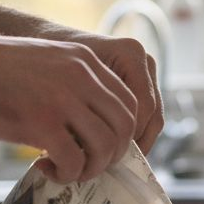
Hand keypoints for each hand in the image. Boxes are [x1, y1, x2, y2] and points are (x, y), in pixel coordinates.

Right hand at [0, 32, 136, 182]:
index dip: (123, 134)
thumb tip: (93, 125)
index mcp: (84, 61)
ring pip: (104, 146)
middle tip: (88, 165)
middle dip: (111, 155)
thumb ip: (74, 86)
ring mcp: (62, 99)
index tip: (104, 149)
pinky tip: (44, 167)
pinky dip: (65, 174)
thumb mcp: (45, 64)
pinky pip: (74, 161)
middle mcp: (80, 77)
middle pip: (124, 127)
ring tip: (68, 170)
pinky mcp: (41, 122)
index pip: (128, 103)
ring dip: (90, 168)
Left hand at [62, 33, 163, 154]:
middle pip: (152, 115)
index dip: (126, 135)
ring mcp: (146, 75)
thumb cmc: (53, 60)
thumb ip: (83, 108)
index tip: (102, 153)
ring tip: (109, 159)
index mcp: (130, 54)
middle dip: (131, 142)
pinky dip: (130, 135)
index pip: (142, 106)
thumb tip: (89, 147)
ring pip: (153, 120)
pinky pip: (145, 118)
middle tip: (107, 161)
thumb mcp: (65, 83)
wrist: (51, 42)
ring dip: (134, 143)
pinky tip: (110, 149)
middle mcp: (144, 61)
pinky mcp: (141, 88)